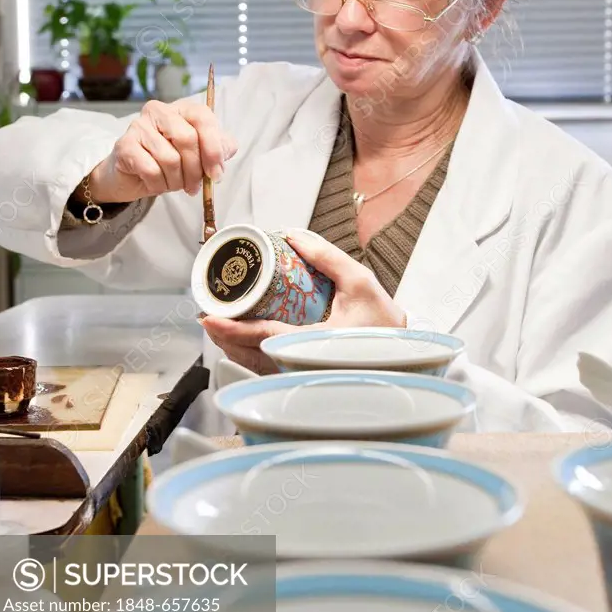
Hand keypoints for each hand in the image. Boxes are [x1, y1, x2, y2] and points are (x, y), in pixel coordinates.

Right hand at [87, 98, 237, 203]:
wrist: (132, 175)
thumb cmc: (168, 161)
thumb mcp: (198, 154)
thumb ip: (218, 148)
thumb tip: (227, 149)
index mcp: (181, 109)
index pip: (203, 118)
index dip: (213, 149)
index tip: (216, 174)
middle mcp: (159, 111)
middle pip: (187, 139)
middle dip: (195, 170)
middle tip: (194, 187)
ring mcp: (139, 126)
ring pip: (169, 158)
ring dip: (176, 181)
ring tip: (173, 184)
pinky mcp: (124, 145)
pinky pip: (151, 170)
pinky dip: (159, 185)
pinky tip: (157, 184)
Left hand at [199, 229, 405, 373]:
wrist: (403, 350)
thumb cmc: (383, 321)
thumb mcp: (360, 281)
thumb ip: (326, 256)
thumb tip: (292, 234)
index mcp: (318, 344)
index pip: (265, 337)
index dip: (232, 329)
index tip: (209, 318)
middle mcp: (306, 364)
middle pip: (250, 356)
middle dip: (224, 338)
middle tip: (208, 316)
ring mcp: (303, 374)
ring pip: (256, 367)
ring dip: (233, 348)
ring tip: (218, 326)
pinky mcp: (304, 376)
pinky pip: (268, 370)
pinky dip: (249, 357)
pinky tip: (239, 343)